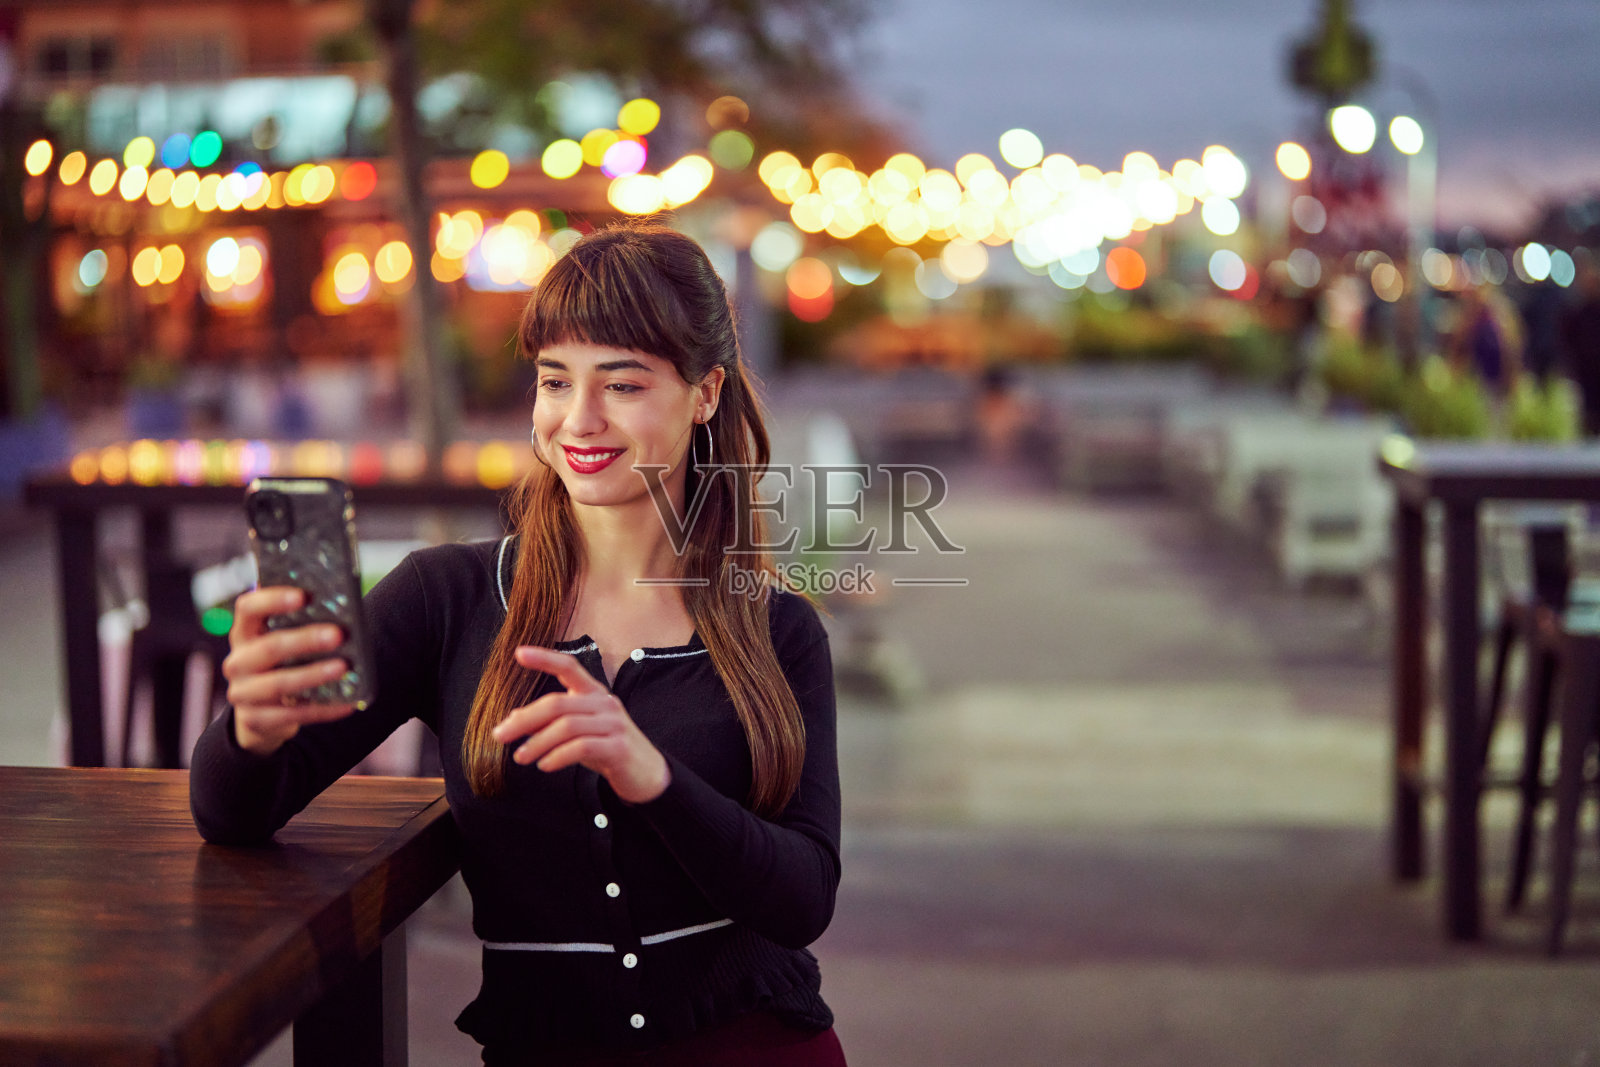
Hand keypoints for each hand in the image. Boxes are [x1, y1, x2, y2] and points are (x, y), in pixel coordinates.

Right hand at [221, 587, 355, 755]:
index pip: (248, 608)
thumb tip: (344, 610)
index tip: (303, 595)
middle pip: (268, 647)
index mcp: (244, 633)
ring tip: (343, 667)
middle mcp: (237, 662)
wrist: (261, 715)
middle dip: (305, 640)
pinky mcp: (256, 720)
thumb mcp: (284, 642)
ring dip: (313, 675)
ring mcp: (243, 693)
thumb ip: (302, 625)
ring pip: (279, 683)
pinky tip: (348, 704)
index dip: (272, 599)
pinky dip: (323, 709)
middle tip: (338, 634)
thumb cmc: (283, 665)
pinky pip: (293, 715)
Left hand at [492, 646, 670, 803]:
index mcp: (593, 693)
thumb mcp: (577, 731)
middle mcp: (604, 702)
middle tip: (500, 735)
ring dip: (537, 743)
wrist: (646, 773)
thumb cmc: (607, 747)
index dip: (545, 658)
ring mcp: (614, 724)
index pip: (569, 667)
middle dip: (525, 719)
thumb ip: (549, 722)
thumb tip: (513, 720)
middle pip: (558, 703)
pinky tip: (544, 765)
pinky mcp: (618, 747)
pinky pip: (582, 747)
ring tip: (520, 758)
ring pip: (567, 726)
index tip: (519, 653)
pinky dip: (558, 757)